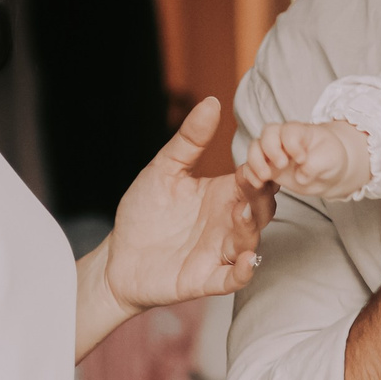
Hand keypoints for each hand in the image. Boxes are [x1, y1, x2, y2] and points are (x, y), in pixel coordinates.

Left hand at [102, 98, 274, 311]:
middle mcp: (227, 222)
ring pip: (249, 241)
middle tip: (255, 182)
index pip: (254, 178)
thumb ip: (189, 140)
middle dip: (262, 196)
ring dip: (251, 229)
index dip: (261, 167)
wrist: (117, 257)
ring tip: (243, 214)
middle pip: (260, 209)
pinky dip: (242, 271)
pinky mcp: (206, 278)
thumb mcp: (164, 170)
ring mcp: (219, 251)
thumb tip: (211, 102)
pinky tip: (245, 260)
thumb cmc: (144, 213)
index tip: (263, 154)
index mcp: (222, 194)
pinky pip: (232, 278)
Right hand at [244, 120, 369, 198]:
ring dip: (256, 162)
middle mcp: (283, 138)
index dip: (292, 144)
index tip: (303, 158)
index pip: (289, 131)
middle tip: (282, 165)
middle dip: (271, 149)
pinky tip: (259, 184)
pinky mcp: (267, 167)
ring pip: (255, 148)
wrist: (327, 172)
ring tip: (266, 177)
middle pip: (267, 134)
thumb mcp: (330, 159)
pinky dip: (250, 174)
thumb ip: (316, 165)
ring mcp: (273, 152)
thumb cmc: (329, 158)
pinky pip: (251, 166)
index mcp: (300, 131)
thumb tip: (300, 177)